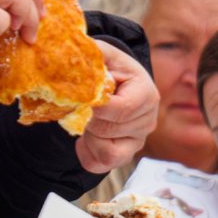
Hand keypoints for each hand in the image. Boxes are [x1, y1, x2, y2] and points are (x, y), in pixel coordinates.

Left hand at [74, 41, 158, 173]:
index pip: (121, 109)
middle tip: (83, 107)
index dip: (96, 106)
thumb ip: (91, 53)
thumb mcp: (103, 54)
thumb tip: (69, 52)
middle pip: (109, 130)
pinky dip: (87, 153)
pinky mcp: (125, 156)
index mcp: (146, 94)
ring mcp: (138, 141)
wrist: (117, 84)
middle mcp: (148, 121)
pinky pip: (100, 165)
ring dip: (89, 137)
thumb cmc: (110, 68)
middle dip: (89, 120)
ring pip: (107, 152)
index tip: (84, 96)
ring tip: (86, 121)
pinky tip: (86, 136)